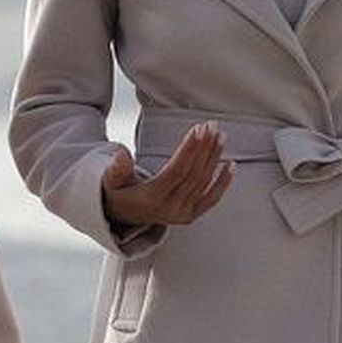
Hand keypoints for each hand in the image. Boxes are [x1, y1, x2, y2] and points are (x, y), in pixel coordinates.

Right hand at [101, 123, 233, 229]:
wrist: (122, 216)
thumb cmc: (118, 193)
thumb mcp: (110, 181)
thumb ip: (116, 169)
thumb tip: (121, 155)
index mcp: (151, 199)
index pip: (177, 170)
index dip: (189, 149)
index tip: (198, 129)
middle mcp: (169, 209)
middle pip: (193, 174)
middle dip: (204, 148)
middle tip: (211, 126)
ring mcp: (181, 214)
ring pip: (203, 182)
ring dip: (214, 158)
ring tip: (219, 136)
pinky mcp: (190, 216)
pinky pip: (211, 199)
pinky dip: (222, 182)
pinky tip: (231, 165)